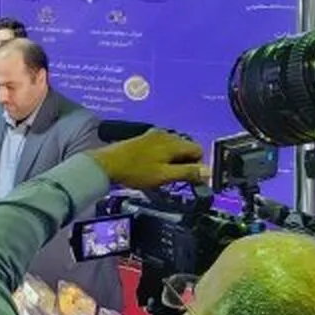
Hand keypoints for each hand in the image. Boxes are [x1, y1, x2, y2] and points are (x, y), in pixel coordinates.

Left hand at [89, 129, 206, 188]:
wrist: (107, 165)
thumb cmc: (136, 171)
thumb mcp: (164, 175)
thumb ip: (187, 173)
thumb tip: (208, 172)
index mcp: (172, 142)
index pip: (198, 149)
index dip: (198, 165)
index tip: (191, 179)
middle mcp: (165, 135)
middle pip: (186, 148)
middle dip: (186, 163)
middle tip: (176, 179)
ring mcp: (153, 136)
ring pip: (174, 149)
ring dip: (174, 161)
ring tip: (163, 175)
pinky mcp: (144, 140)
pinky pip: (162, 148)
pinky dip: (163, 158)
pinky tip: (153, 169)